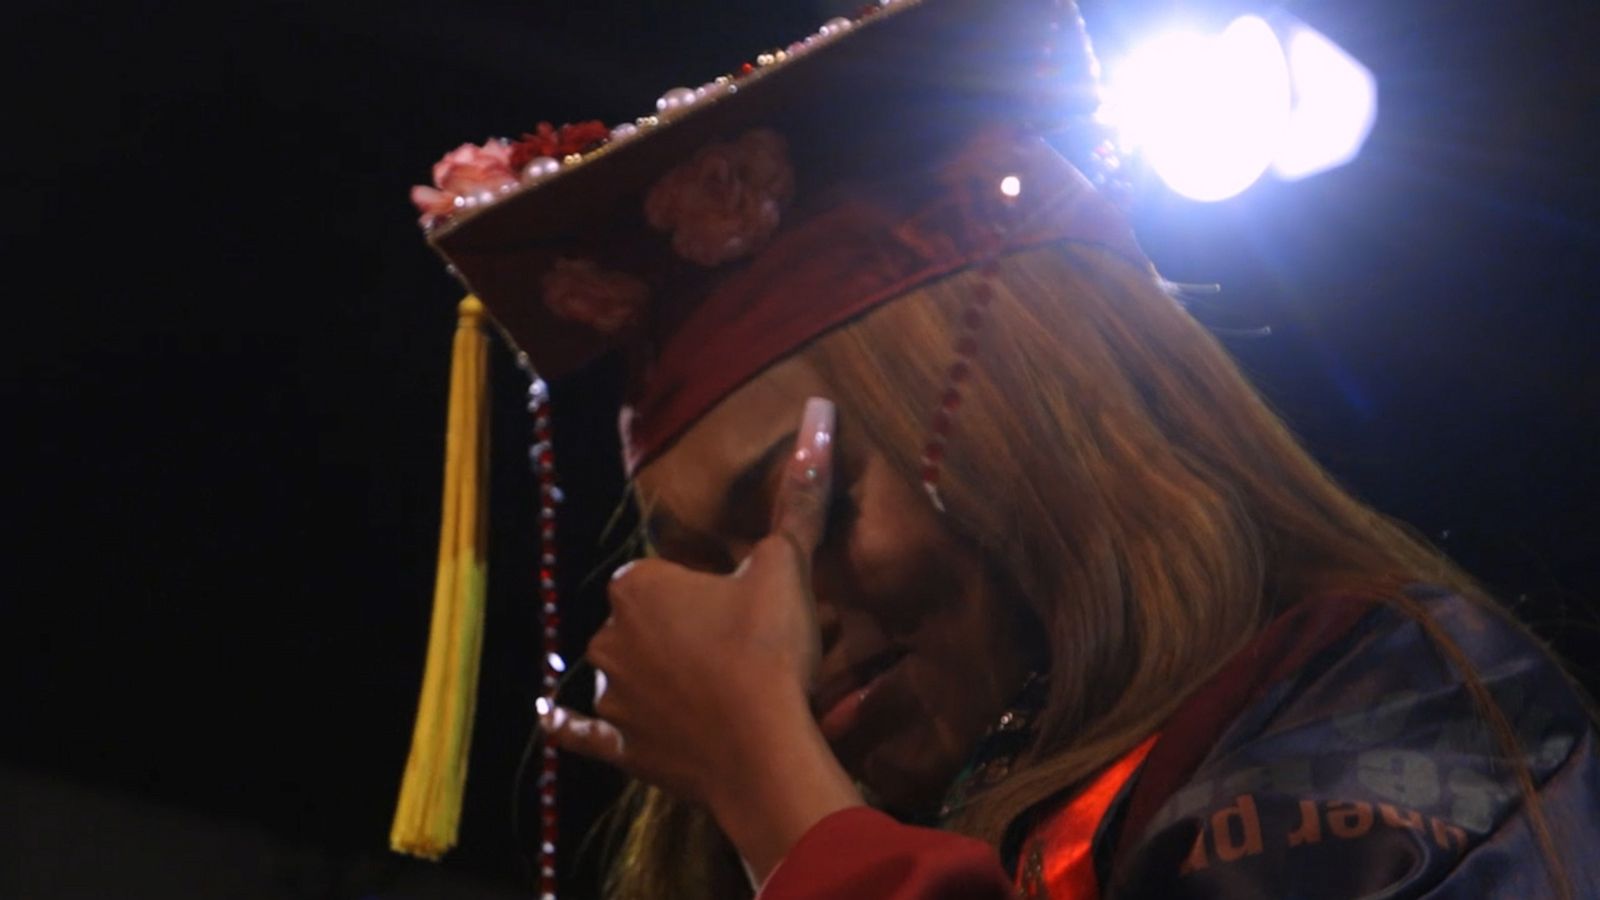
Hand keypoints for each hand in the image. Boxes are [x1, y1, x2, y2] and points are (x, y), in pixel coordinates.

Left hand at [541, 397, 862, 878]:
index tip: (738, 604)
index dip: (702, 587)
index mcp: (639, 586)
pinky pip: (583, 732)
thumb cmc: (769, 649)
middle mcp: (609, 636)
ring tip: (708, 691)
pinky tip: (550, 720)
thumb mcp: (787, 566)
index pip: (663, 571)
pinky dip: (569, 726)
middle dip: (679, 629)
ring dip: (648, 675)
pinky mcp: (619, 747)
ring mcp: (610, 695)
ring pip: (622, 672)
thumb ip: (799, 496)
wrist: (763, 751)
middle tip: (737, 646)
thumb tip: (819, 411)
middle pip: (642, 620)